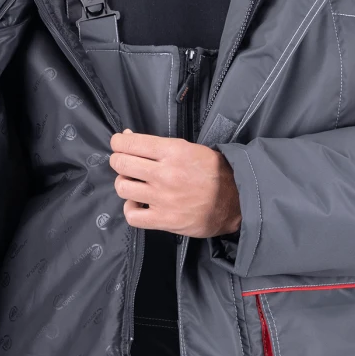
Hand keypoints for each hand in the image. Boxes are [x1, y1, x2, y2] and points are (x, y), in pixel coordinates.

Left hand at [109, 128, 241, 237]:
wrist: (236, 200)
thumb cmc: (213, 172)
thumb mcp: (189, 148)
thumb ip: (158, 145)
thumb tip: (126, 136)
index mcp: (173, 151)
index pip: (130, 143)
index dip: (118, 141)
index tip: (118, 143)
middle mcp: (166, 174)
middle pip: (121, 163)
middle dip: (118, 160)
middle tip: (124, 162)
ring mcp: (163, 198)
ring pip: (122, 187)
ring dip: (124, 184)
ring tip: (133, 184)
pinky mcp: (164, 220)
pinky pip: (132, 216)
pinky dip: (131, 209)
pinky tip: (139, 204)